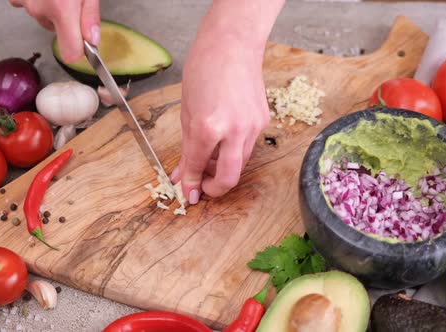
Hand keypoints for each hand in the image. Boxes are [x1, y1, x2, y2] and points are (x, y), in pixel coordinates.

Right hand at [9, 0, 99, 62]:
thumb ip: (90, 17)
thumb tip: (92, 41)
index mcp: (62, 10)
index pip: (70, 54)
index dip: (80, 51)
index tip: (86, 44)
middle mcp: (40, 10)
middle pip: (57, 33)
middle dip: (67, 23)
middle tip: (74, 3)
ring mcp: (26, 2)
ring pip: (44, 20)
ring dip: (52, 11)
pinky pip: (27, 5)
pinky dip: (36, 2)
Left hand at [172, 36, 269, 204]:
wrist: (232, 44)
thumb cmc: (204, 69)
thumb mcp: (187, 111)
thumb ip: (187, 146)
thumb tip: (183, 174)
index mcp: (208, 127)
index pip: (198, 166)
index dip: (191, 184)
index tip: (187, 194)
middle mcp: (234, 130)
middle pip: (229, 177)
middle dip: (215, 188)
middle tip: (203, 187)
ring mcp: (252, 126)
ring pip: (240, 163)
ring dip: (224, 169)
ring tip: (210, 159)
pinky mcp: (263, 121)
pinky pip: (248, 145)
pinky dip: (234, 150)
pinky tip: (224, 138)